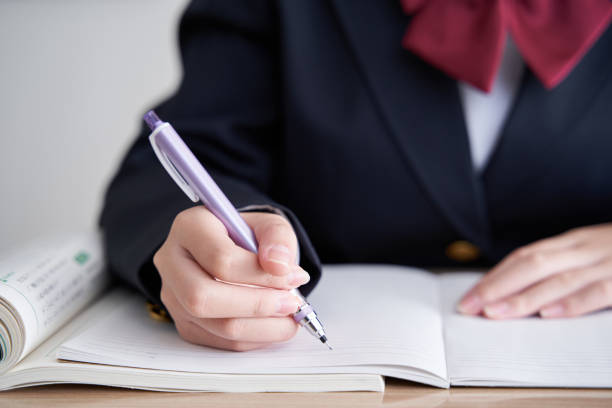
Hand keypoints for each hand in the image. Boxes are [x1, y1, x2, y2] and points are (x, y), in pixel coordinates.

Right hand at [153, 206, 309, 350]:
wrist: (230, 249)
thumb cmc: (245, 236)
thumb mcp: (268, 224)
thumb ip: (278, 238)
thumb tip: (279, 266)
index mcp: (189, 227)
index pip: (220, 259)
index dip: (261, 274)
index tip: (294, 277)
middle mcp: (172, 261)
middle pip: (203, 298)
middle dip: (257, 305)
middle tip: (291, 303)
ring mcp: (173, 296)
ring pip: (215, 325)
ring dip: (262, 327)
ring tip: (289, 316)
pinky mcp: (184, 323)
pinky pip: (220, 341)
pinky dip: (254, 338)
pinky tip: (273, 323)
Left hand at [458, 224, 611, 318]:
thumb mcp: (590, 252)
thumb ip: (560, 265)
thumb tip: (516, 289)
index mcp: (574, 242)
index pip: (525, 257)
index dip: (495, 276)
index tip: (470, 297)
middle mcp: (586, 248)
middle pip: (532, 264)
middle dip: (497, 286)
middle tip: (470, 307)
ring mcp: (608, 261)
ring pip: (560, 278)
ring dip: (524, 297)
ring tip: (497, 313)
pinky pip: (600, 290)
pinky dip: (574, 302)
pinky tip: (551, 314)